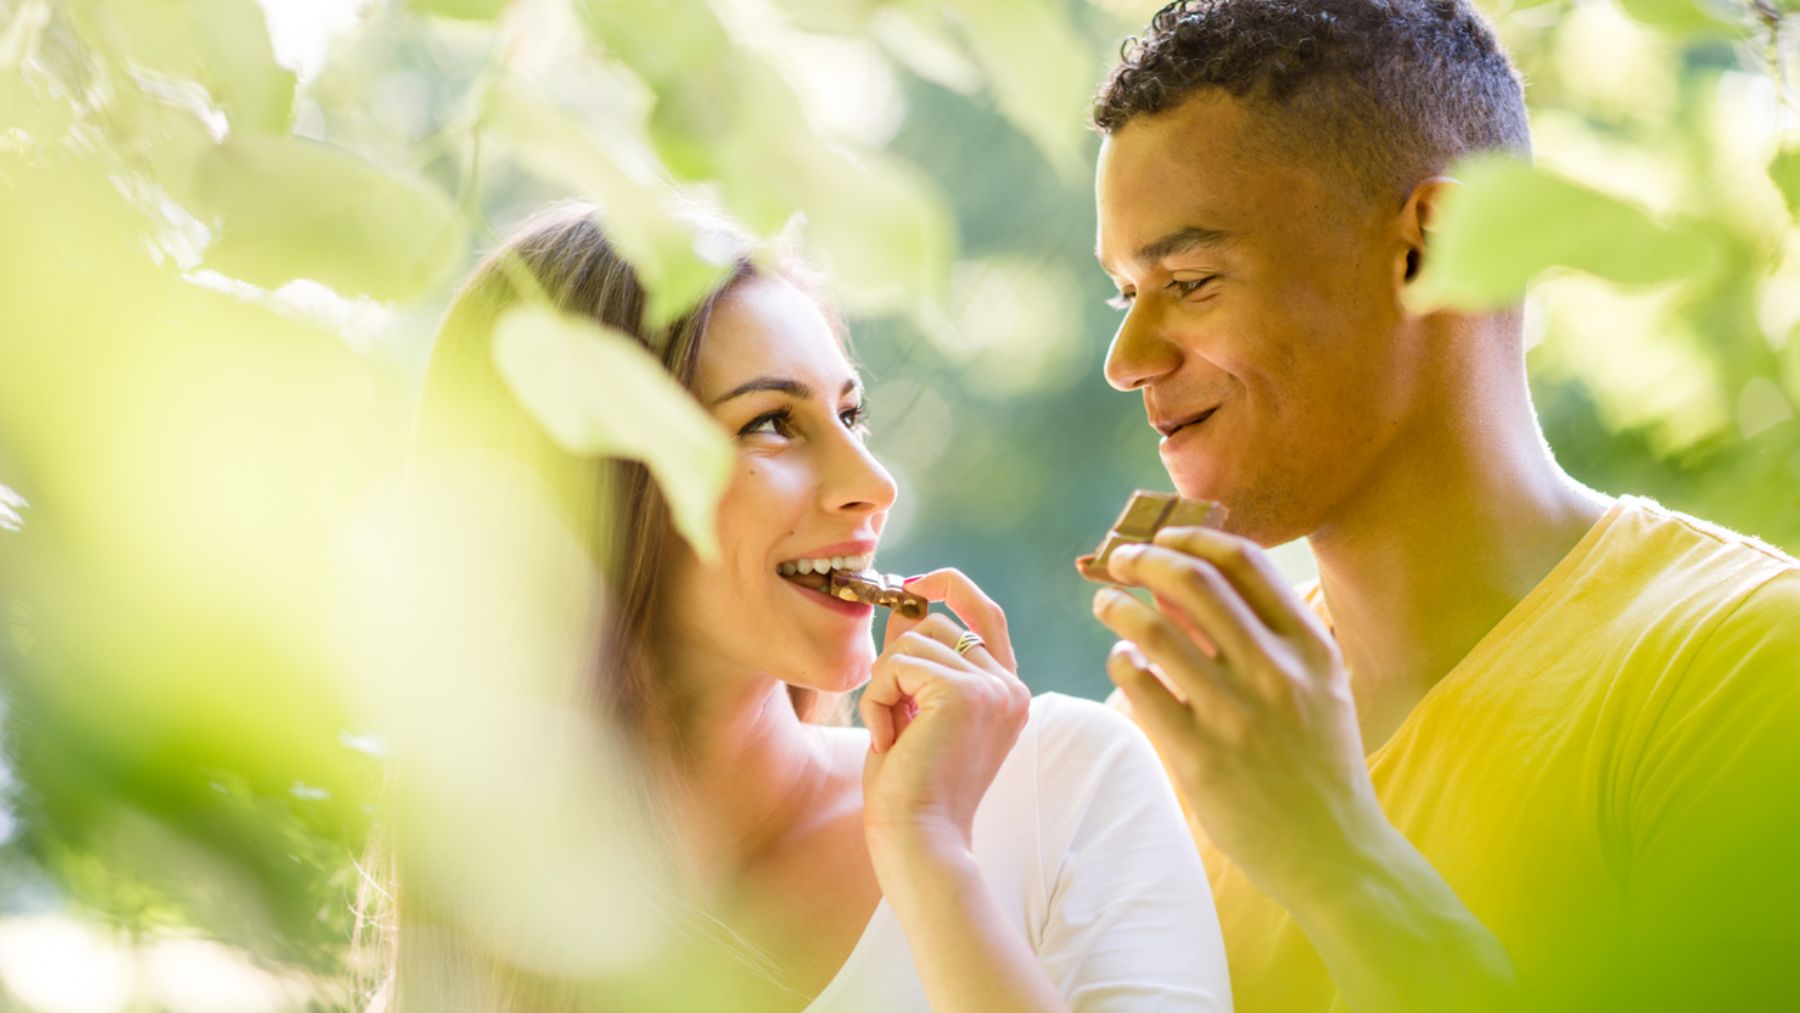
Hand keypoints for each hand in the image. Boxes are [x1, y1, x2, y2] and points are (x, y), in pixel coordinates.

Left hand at [860, 569, 1027, 864]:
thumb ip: (918, 663)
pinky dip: (877, 700)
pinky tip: (889, 741)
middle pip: (937, 622)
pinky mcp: (963, 693)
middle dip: (896, 657)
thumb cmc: (911, 793)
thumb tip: (903, 607)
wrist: (920, 842)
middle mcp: (1009, 687)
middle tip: (886, 710)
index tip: (915, 583)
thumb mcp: (916, 714)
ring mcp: (991, 687)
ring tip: (892, 736)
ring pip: (911, 642)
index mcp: (1007, 694)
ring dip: (883, 687)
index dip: (951, 586)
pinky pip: (896, 665)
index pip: (986, 614)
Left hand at [1092, 527, 1386, 908]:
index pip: (1244, 562)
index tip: (1163, 538)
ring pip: (1153, 630)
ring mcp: (1236, 715)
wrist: (1335, 853)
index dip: (1193, 538)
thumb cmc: (1318, 764)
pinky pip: (1139, 687)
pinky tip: (1122, 662)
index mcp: (1311, 647)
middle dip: (1144, 558)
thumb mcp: (1317, 688)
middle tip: (1120, 559)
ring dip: (1118, 606)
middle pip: (1193, 582)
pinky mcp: (1200, 757)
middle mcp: (1276, 673)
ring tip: (1106, 604)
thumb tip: (1186, 585)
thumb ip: (1265, 636)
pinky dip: (1120, 661)